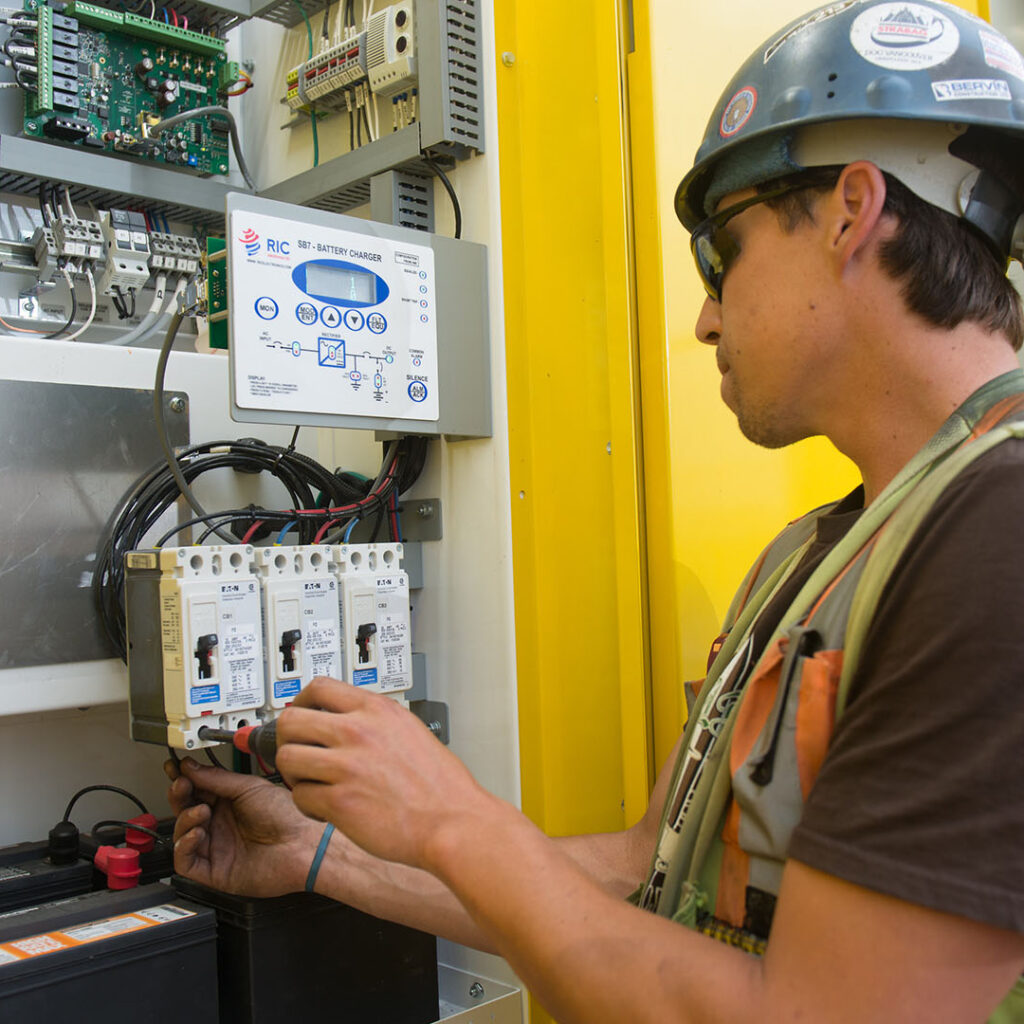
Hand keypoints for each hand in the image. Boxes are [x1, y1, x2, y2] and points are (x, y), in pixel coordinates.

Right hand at [165, 756, 321, 896]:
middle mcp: (222, 825)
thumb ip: (217, 779)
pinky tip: (198, 832)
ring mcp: (217, 848)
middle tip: (181, 785)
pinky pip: (186, 862)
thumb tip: (191, 767)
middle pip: (186, 810)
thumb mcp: (249, 787)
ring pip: (182, 835)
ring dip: (185, 819)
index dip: (184, 780)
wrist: (302, 845)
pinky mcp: (214, 871)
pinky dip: (185, 846)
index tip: (173, 768)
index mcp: (230, 803)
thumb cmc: (287, 815)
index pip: (197, 790)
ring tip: (201, 810)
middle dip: (179, 796)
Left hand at [276, 678, 494, 870]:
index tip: (300, 713)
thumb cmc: (441, 785)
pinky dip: (308, 805)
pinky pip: (300, 797)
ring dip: (293, 774)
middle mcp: (358, 732)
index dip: (301, 702)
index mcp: (377, 710)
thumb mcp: (410, 730)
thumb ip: (376, 721)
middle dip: (286, 739)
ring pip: (287, 758)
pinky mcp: (339, 801)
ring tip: (310, 784)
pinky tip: (326, 808)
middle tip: (296, 752)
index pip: (318, 688)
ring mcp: (346, 766)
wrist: (453, 821)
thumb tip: (347, 720)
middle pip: (291, 720)